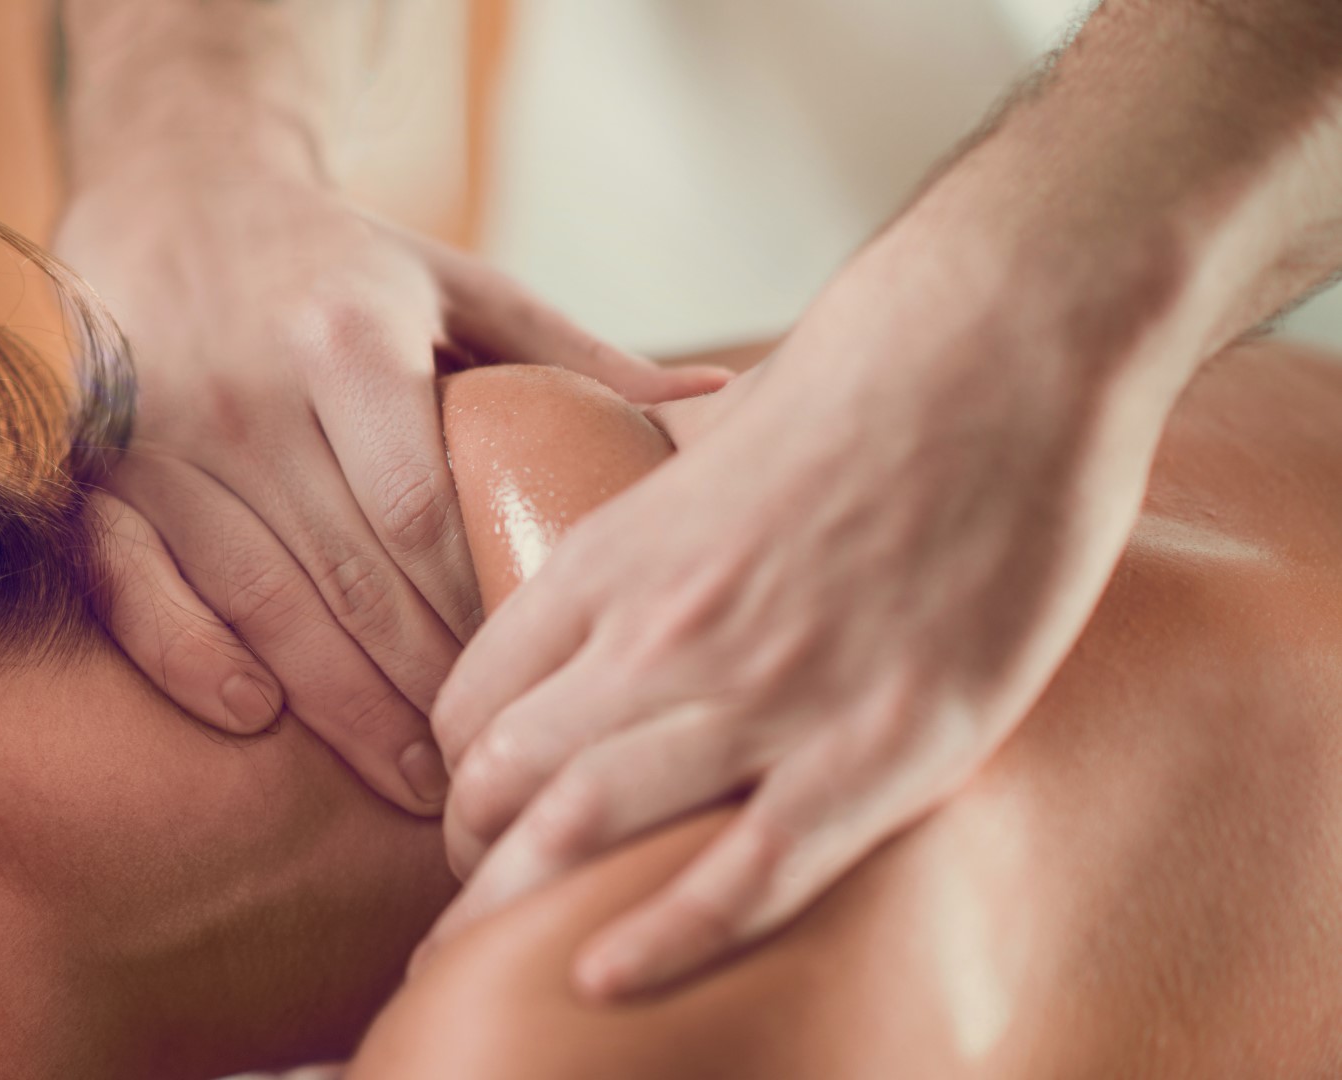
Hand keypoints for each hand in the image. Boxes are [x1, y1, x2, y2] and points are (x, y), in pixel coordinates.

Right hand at [57, 157, 725, 814]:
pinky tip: (255, 715)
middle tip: (479, 770)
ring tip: (407, 777)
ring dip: (334, 703)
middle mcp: (246, 391)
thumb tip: (716, 395)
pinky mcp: (99, 466)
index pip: (421, 513)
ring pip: (259, 598)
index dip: (471, 613)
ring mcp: (161, 436)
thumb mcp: (460, 287)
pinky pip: (132, 581)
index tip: (524, 677)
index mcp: (345, 339)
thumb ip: (573, 354)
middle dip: (418, 686)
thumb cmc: (338, 258)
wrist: (175, 183)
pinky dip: (186, 654)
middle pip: (349, 575)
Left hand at [421, 220, 1166, 991]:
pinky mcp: (882, 746)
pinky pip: (747, 875)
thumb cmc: (861, 381)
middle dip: (470, 856)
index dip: (459, 774)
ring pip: (588, 830)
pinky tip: (601, 981)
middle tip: (471, 902)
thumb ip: (645, 510)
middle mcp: (664, 631)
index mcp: (615, 559)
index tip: (472, 812)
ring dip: (521, 907)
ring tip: (498, 956)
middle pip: (507, 779)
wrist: (1004, 346)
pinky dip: (663, 940)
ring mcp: (768, 693)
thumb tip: (619, 541)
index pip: (475, 701)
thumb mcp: (705, 444)